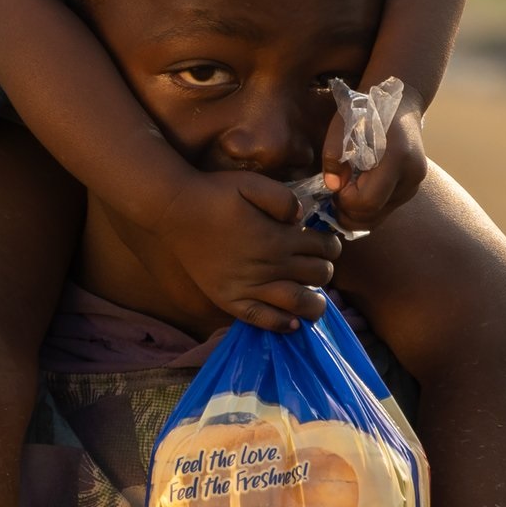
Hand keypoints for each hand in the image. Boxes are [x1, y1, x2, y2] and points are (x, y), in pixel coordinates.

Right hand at [116, 169, 342, 332]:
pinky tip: (291, 323)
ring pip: (298, 303)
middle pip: (318, 276)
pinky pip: (261, 319)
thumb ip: (284, 198)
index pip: (324, 248)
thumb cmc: (214, 194)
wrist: (174, 211)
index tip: (326, 242)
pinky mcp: (229, 300)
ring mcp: (248, 287)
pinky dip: (281, 324)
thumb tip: (303, 218)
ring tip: (315, 298)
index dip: (331, 244)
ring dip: (315, 302)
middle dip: (325, 269)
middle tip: (319, 263)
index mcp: (278, 238)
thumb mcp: (252, 182)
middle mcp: (268, 266)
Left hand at [323, 103, 426, 233]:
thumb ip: (333, 156)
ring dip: (356, 212)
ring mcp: (414, 184)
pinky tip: (355, 192)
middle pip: (375, 215)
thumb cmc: (367, 110)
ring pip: (380, 217)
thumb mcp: (343, 125)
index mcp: (397, 157)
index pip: (368, 201)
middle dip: (348, 212)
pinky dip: (367, 209)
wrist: (401, 102)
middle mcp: (412, 175)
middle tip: (332, 197)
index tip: (335, 185)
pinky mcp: (412, 188)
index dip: (345, 201)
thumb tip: (333, 187)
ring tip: (343, 193)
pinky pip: (385, 209)